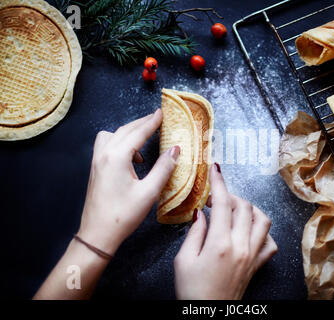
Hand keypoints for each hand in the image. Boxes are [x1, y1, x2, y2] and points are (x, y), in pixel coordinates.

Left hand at [77, 109, 179, 254]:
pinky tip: (132, 158)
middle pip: (124, 130)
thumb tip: (175, 150)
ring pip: (112, 135)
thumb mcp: (149, 192)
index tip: (161, 113)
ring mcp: (97, 161)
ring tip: (144, 140)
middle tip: (156, 119)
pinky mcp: (95, 169)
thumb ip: (164, 168)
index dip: (151, 122)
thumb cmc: (123, 215)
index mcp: (117, 157)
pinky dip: (120, 143)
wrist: (97, 234)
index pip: (137, 133)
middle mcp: (104, 154)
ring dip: (128, 133)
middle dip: (141, 123)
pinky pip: (107, 145)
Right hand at [174, 163, 277, 299]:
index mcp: (220, 243)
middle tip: (216, 199)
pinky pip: (270, 242)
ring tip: (234, 211)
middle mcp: (241, 246)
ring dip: (250, 209)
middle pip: (245, 207)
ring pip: (263, 220)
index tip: (215, 170)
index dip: (219, 183)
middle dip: (231, 196)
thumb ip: (194, 232)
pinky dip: (262, 232)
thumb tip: (201, 214)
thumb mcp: (183, 260)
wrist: (207, 315)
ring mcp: (253, 255)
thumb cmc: (191, 290)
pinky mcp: (258, 265)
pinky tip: (249, 232)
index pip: (223, 203)